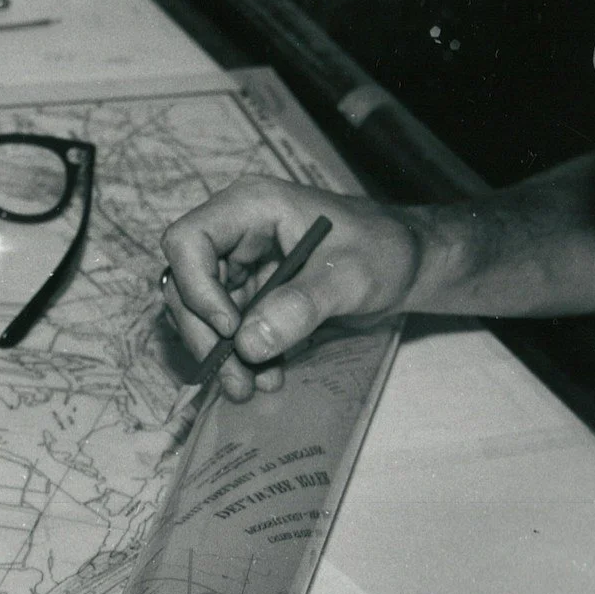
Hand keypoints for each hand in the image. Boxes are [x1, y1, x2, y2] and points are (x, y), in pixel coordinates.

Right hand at [162, 182, 422, 401]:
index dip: (197, 287)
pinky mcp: (252, 293)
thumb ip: (302, 306)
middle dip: (206, 336)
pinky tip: (268, 376)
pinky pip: (228, 327)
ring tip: (253, 386)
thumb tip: (248, 343)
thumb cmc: (385, 252)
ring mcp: (241, 264)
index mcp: (252, 207)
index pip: (188, 241)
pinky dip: (241, 355)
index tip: (230, 329)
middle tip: (238, 379)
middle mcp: (236, 233)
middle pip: (186, 283)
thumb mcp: (351, 277)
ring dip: (222, 354)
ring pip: (201, 312)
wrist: (408, 265)